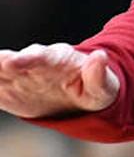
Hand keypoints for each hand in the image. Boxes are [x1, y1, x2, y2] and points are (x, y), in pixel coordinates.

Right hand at [0, 44, 119, 118]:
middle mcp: (34, 62)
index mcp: (58, 60)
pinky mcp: (6, 88)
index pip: (44, 56)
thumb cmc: (93, 90)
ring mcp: (17, 74)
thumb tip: (101, 56)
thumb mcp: (102, 88)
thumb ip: (98, 75)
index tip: (15, 61)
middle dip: (4, 61)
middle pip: (16, 59)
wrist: (77, 100)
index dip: (29, 58)